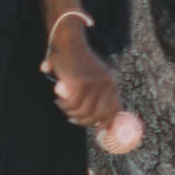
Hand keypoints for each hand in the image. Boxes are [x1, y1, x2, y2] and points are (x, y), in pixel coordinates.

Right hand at [43, 14, 124, 130]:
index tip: (99, 131)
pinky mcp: (81, 84)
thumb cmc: (77, 61)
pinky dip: (64, 105)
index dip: (108, 124)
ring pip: (84, 112)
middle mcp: (108, 84)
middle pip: (99, 115)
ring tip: (63, 105)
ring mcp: (95, 84)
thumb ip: (96, 94)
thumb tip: (99, 123)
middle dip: (85, 121)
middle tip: (73, 118)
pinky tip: (60, 99)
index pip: (115, 110)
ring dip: (71, 112)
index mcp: (112, 82)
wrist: (69, 42)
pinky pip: (72, 105)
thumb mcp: (93, 76)